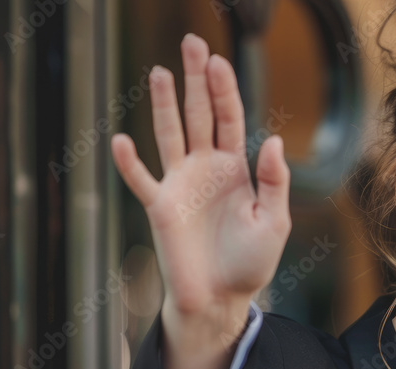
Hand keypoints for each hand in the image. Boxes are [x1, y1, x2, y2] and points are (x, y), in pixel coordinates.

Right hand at [110, 33, 290, 328]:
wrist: (221, 298)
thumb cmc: (251, 263)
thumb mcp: (274, 221)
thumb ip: (274, 182)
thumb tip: (273, 140)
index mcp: (236, 170)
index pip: (230, 119)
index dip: (225, 90)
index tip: (219, 61)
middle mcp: (206, 169)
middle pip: (199, 115)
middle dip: (196, 80)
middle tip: (192, 43)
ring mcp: (180, 185)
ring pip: (170, 135)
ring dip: (165, 105)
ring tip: (162, 72)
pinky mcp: (160, 207)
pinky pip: (140, 181)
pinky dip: (130, 163)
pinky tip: (121, 141)